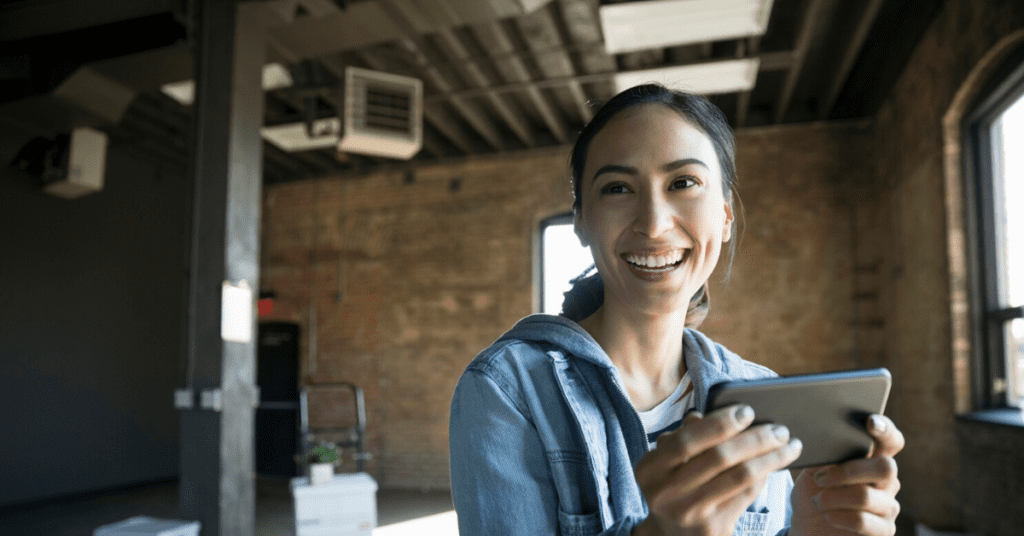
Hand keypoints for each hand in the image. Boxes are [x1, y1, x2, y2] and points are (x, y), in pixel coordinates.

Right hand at [632, 405, 802, 535]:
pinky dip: (764, 475)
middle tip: (779, 429)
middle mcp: (666, 493)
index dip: (719, 423)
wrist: (671, 534)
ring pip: (739, 477)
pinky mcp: (712, 528)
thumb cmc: (673, 485)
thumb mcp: (667, 461)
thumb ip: (687, 436)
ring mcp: (689, 514)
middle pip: (719, 458)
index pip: (687, 440)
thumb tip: (714, 414)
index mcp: (649, 469)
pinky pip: (746, 495)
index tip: (747, 410)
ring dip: (770, 458)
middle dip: (755, 439)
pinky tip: (775, 464)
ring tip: (789, 445)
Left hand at [789, 414, 904, 535]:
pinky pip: (863, 521)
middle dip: (848, 471)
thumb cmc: (814, 493)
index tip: (870, 422)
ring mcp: (888, 506)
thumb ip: (825, 453)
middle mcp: (887, 481)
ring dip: (834, 497)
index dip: (886, 430)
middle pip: (885, 467)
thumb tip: (823, 434)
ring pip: (867, 496)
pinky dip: (838, 517)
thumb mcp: (813, 470)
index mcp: (872, 459)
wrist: (809, 527)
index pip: (891, 441)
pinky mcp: (884, 530)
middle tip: (820, 478)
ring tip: (817, 500)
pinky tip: (828, 515)